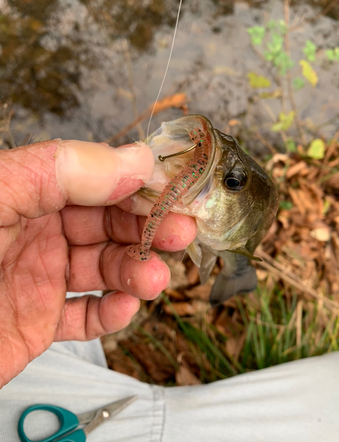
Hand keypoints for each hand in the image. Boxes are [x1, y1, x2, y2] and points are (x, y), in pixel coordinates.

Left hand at [0, 139, 195, 387]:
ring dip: (136, 270)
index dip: (133, 181)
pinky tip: (127, 305)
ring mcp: (36, 274)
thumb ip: (61, 170)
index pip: (92, 176)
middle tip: (178, 233)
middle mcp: (33, 228)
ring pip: (102, 266)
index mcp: (23, 189)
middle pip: (105, 221)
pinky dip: (112, 311)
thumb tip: (133, 156)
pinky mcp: (36, 319)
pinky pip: (84, 313)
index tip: (167, 190)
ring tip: (154, 278)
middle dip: (145, 227)